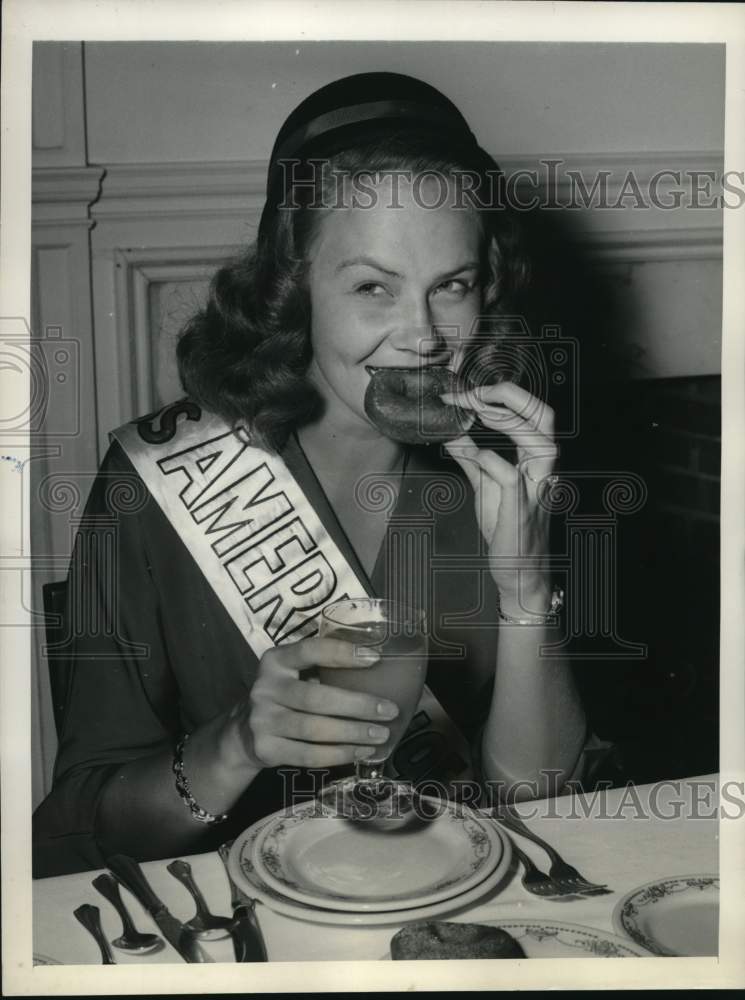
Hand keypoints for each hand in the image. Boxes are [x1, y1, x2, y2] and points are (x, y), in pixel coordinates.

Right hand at [228, 636, 398, 768]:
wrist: (244, 733)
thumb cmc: (285, 696)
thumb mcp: (294, 674)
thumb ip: (323, 669)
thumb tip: (380, 669)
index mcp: (275, 660)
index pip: (309, 651)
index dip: (341, 653)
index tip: (375, 659)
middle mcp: (265, 688)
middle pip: (316, 698)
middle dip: (358, 705)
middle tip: (389, 711)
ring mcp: (262, 720)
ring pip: (314, 730)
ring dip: (353, 734)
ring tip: (381, 735)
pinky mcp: (266, 749)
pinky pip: (309, 755)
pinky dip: (339, 755)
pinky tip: (360, 752)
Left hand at [440, 380, 556, 606]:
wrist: (518, 572)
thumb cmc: (507, 528)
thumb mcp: (486, 487)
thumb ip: (472, 459)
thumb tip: (451, 433)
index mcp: (536, 460)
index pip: (534, 413)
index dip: (504, 394)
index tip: (467, 392)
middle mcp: (542, 470)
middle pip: (546, 417)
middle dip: (512, 395)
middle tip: (473, 393)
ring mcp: (536, 490)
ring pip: (541, 444)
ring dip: (507, 422)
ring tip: (476, 413)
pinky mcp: (520, 511)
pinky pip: (510, 477)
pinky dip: (489, 459)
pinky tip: (470, 453)